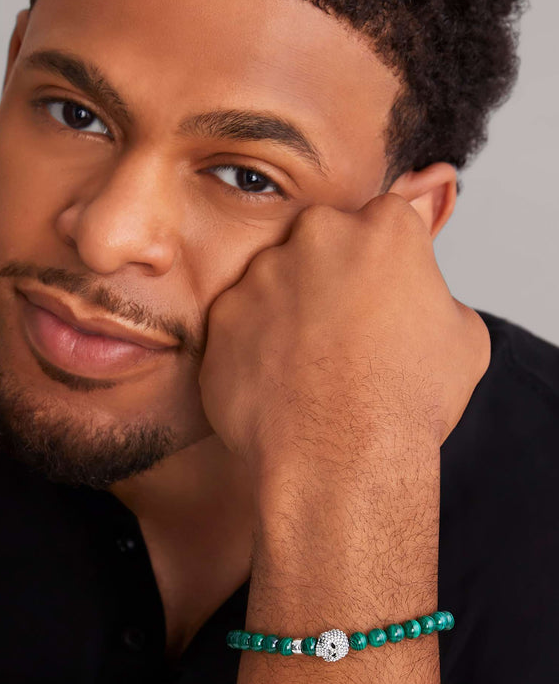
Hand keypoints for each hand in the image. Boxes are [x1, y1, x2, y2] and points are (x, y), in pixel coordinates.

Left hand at [199, 194, 490, 477]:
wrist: (340, 459)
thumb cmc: (406, 403)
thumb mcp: (461, 337)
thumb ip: (431, 293)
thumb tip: (415, 293)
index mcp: (383, 229)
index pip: (380, 224)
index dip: (381, 266)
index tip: (378, 299)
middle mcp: (316, 237)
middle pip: (320, 241)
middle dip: (328, 276)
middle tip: (338, 331)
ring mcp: (260, 275)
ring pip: (273, 280)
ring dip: (285, 310)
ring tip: (305, 366)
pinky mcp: (222, 316)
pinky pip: (238, 322)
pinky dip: (251, 345)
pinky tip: (274, 381)